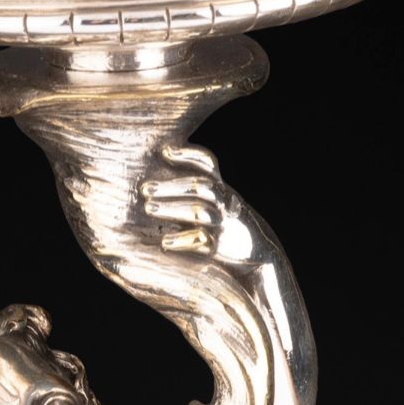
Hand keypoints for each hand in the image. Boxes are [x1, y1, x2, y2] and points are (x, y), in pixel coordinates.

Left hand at [140, 143, 256, 262]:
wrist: (258, 252)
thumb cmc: (226, 223)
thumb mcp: (219, 201)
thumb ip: (197, 187)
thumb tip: (162, 164)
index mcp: (222, 188)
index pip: (207, 164)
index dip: (187, 155)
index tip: (164, 152)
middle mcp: (224, 202)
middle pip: (200, 187)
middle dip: (172, 186)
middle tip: (145, 188)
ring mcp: (224, 223)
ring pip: (200, 212)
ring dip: (173, 208)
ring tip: (149, 208)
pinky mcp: (222, 246)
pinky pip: (202, 240)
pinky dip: (183, 240)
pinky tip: (165, 242)